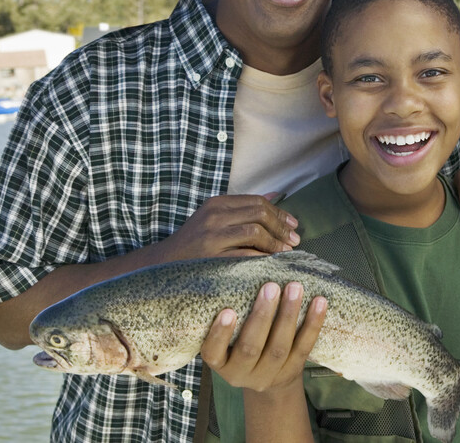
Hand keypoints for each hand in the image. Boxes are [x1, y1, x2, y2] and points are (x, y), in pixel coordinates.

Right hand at [164, 193, 299, 259]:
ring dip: (276, 242)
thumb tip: (275, 196)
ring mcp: (212, 236)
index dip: (279, 212)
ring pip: (255, 232)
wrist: (164, 264)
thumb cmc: (194, 242)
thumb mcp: (215, 217)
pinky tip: (272, 262)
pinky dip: (263, 257)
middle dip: (282, 227)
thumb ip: (243, 207)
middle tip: (295, 239)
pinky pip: (245, 255)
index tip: (293, 224)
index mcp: (217, 203)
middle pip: (259, 214)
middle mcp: (215, 216)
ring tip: (287, 251)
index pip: (256, 201)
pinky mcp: (212, 257)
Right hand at [200, 281, 327, 392]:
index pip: (213, 352)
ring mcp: (268, 376)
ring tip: (295, 288)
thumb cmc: (239, 343)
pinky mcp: (291, 371)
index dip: (220, 334)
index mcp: (220, 363)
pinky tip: (319, 302)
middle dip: (262, 316)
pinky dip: (312, 324)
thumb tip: (237, 273)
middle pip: (250, 347)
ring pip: (279, 347)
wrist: (266, 377)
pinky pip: (304, 347)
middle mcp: (241, 373)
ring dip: (288, 315)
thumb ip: (228, 314)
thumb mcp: (227, 337)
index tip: (227, 311)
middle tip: (270, 287)